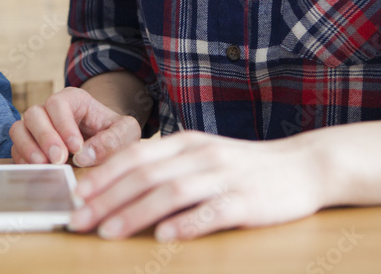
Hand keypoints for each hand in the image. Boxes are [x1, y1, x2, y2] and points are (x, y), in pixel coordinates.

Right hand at [9, 87, 139, 166]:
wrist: (108, 143)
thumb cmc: (116, 133)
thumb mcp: (125, 132)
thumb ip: (113, 140)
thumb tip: (84, 156)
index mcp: (73, 100)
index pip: (58, 103)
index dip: (63, 124)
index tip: (76, 147)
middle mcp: (50, 110)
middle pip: (34, 114)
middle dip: (45, 137)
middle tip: (59, 159)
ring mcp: (37, 128)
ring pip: (19, 129)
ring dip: (28, 148)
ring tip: (43, 165)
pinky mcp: (30, 146)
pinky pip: (16, 148)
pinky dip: (22, 160)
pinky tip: (36, 171)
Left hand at [69, 131, 324, 240]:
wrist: (305, 166)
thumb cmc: (246, 167)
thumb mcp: (203, 157)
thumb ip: (167, 167)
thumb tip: (120, 187)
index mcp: (186, 143)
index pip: (134, 156)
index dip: (102, 176)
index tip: (75, 196)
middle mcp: (200, 155)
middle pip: (144, 175)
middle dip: (105, 199)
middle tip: (77, 221)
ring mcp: (223, 177)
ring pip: (170, 192)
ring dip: (134, 213)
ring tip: (108, 232)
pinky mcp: (246, 201)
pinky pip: (211, 212)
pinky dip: (185, 224)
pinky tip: (164, 237)